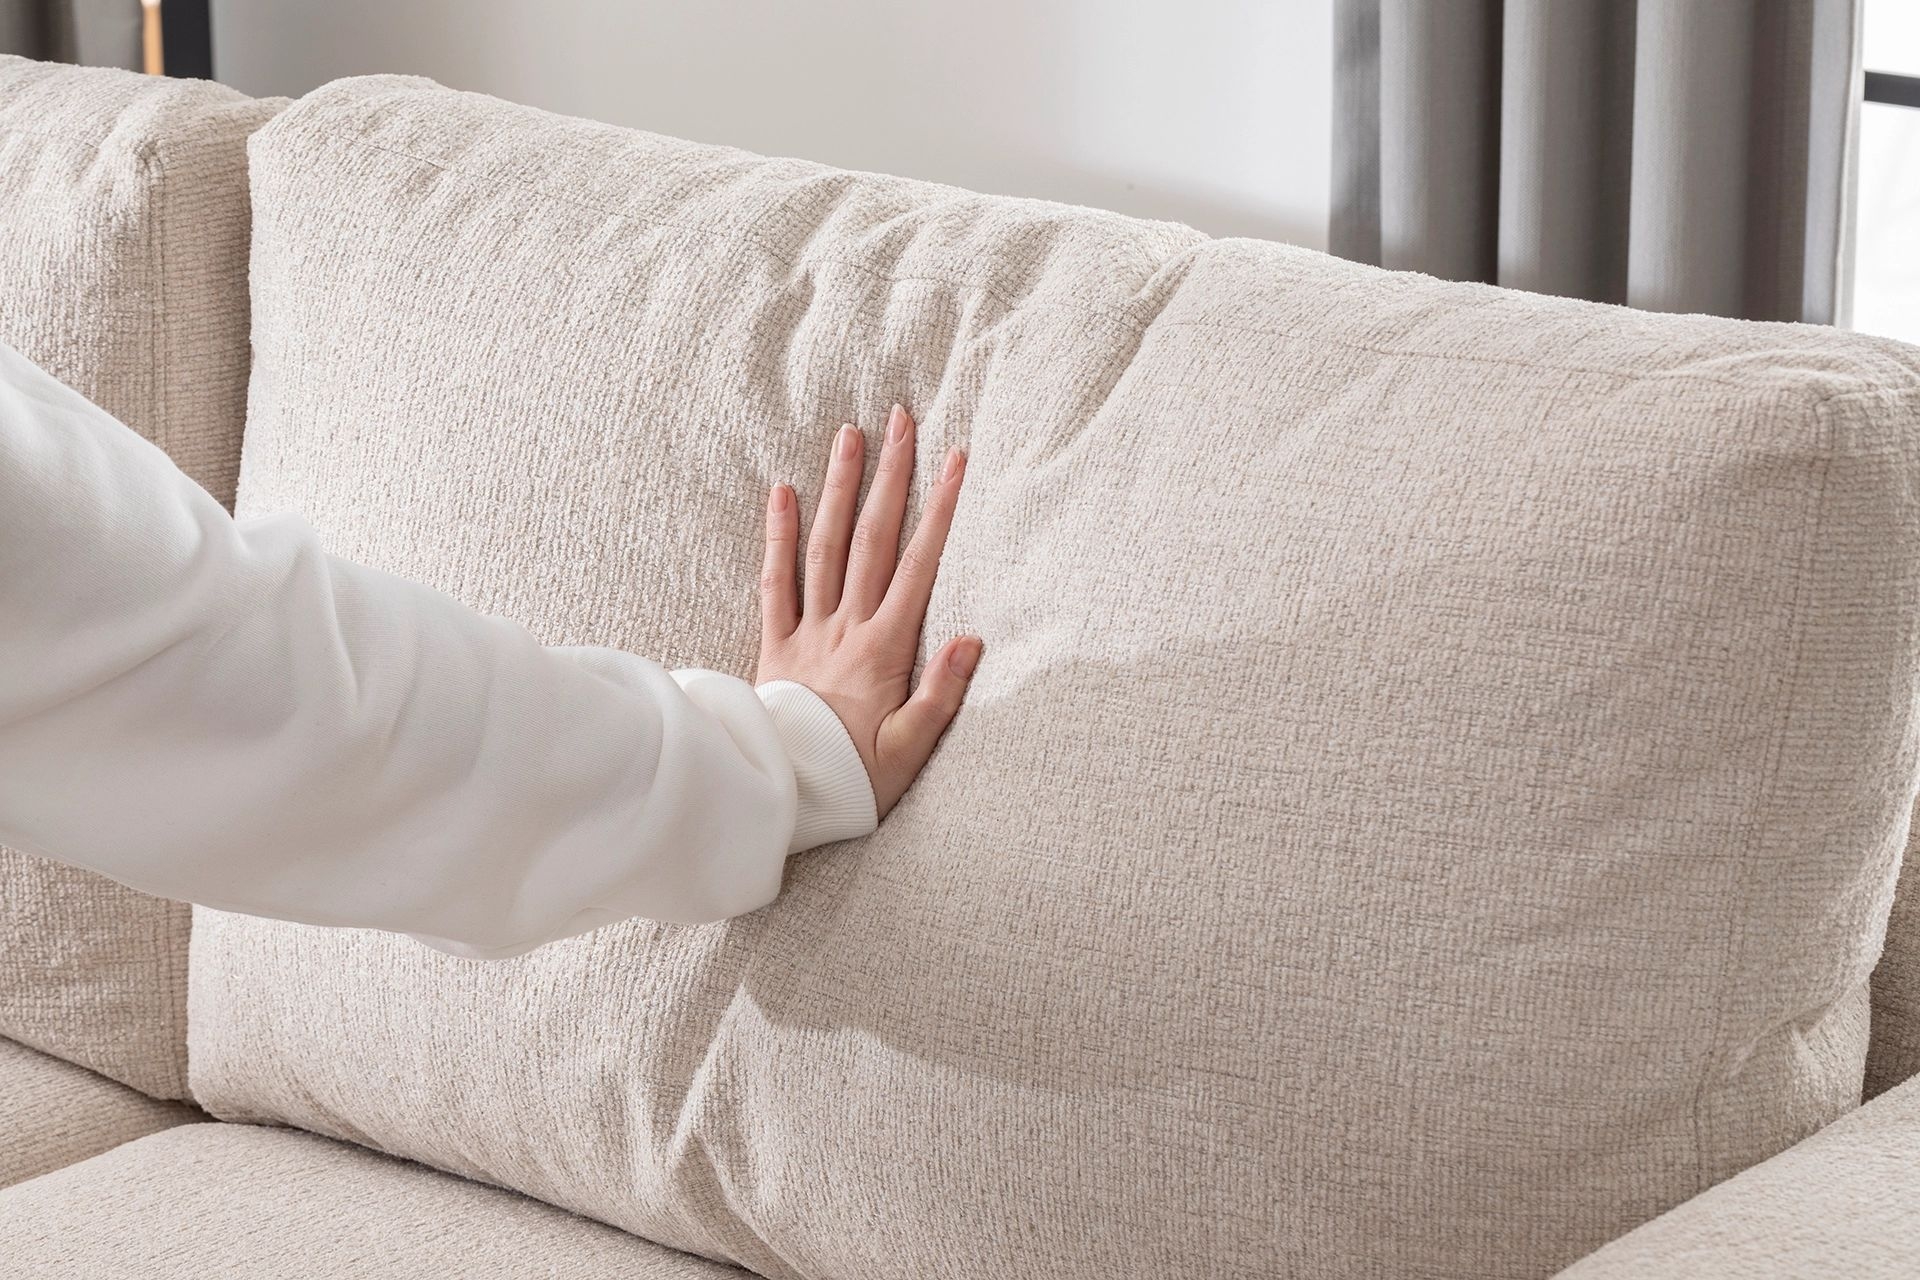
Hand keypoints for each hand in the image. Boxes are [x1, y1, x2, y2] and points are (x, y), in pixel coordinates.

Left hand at [756, 404, 981, 817]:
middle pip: (872, 540)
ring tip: (848, 436)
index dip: (940, 509)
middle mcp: (846, 630)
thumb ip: (941, 694)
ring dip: (838, 490)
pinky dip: (778, 536)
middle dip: (890, 477)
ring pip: (824, 549)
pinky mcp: (775, 645)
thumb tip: (972, 638)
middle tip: (900, 420)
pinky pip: (774, 582)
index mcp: (884, 651)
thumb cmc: (854, 780)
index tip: (956, 459)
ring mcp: (807, 632)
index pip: (919, 565)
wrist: (782, 798)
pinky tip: (782, 492)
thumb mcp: (911, 749)